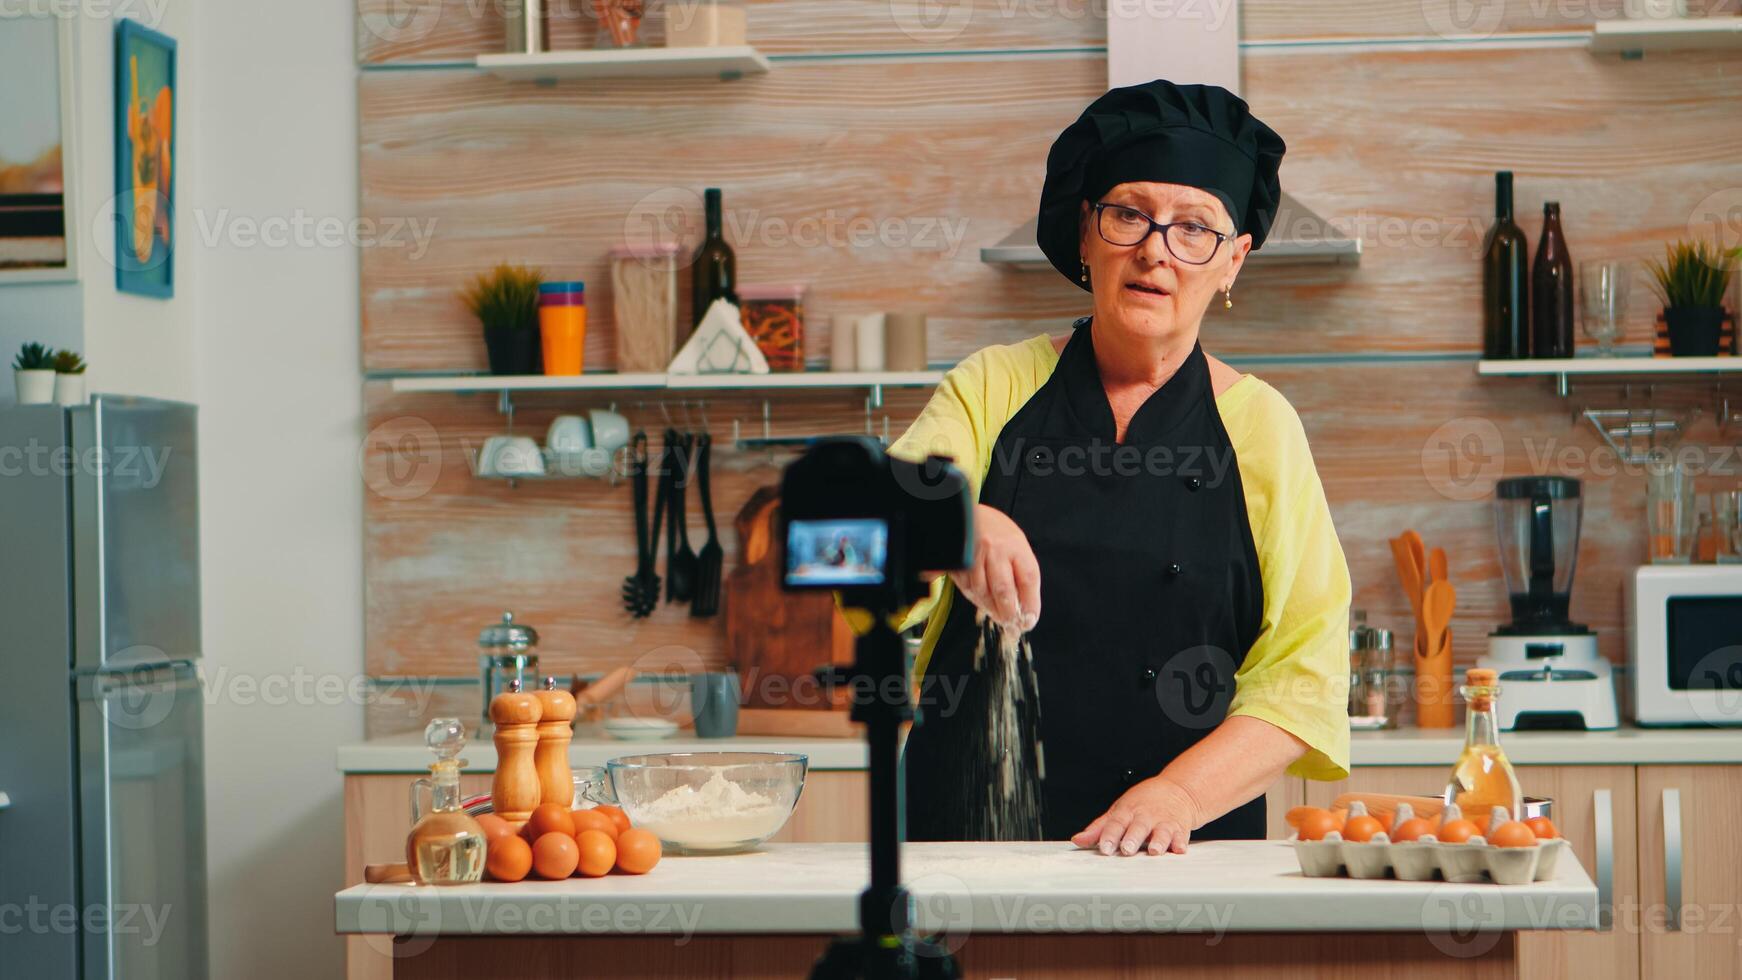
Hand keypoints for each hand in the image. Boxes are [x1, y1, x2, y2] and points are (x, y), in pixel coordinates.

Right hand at [950, 504, 1040, 629]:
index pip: (1028, 578)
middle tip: (1013, 625)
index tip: (1030, 620)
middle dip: (1009, 613)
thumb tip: (1026, 606)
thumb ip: (1022, 572)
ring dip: (991, 609)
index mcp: (1015, 545)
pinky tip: (984, 605)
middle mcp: (995, 550)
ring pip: (983, 592)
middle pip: (1004, 590)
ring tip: (999, 618)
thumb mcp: (1016, 544)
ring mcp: (974, 556)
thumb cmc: (997, 532)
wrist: (966, 513)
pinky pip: (967, 588)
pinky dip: (976, 600)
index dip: (1030, 604)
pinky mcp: (958, 563)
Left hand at [1071, 776, 1200, 855]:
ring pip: (1161, 832)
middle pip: (1138, 827)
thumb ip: (1099, 828)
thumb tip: (1078, 839)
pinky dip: (1181, 843)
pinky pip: (1181, 836)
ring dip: (1158, 841)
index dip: (1109, 836)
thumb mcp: (1119, 810)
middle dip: (1133, 838)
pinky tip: (1178, 849)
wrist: (1177, 790)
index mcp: (1128, 812)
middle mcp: (1145, 816)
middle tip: (1127, 849)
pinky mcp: (1180, 828)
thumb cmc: (1144, 802)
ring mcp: (1163, 822)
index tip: (1104, 848)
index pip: (1116, 823)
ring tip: (1154, 851)